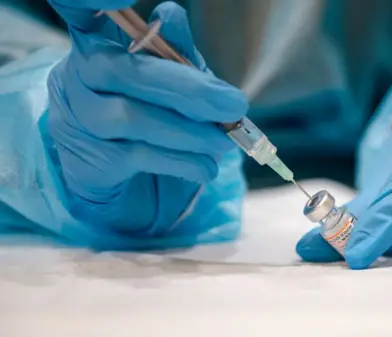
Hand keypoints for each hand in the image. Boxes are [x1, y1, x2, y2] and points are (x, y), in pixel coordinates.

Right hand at [47, 1, 247, 235]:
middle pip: (123, 70)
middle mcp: (79, 74)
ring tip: (223, 143)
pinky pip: (137, 156)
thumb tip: (170, 15)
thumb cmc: (153, 117)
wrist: (128, 184)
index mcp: (98, 41)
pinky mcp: (87, 160)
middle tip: (235, 105)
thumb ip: (176, 52)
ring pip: (129, 117)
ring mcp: (78, 118)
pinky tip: (206, 168)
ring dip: (188, 132)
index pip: (79, 9)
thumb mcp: (172, 81)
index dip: (95, 1)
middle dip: (188, 89)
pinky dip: (181, 161)